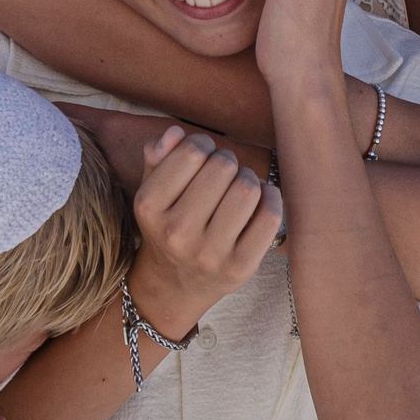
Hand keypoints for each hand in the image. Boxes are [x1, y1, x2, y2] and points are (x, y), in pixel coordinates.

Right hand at [129, 125, 279, 335]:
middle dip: (227, 162)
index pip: (192, 151)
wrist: (173, 287)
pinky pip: (269, 216)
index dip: (203, 145)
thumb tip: (176, 133)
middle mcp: (176, 232)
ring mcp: (209, 253)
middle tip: (223, 174)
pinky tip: (260, 202)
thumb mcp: (152, 192)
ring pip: (247, 189)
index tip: (203, 156)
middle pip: (223, 166)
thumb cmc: (167, 226)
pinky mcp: (239, 268)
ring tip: (239, 188)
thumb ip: (158, 156)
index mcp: (149, 206)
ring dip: (249, 179)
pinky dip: (271, 199)